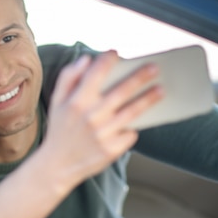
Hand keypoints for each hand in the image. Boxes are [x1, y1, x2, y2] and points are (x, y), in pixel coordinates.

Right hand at [42, 51, 162, 187]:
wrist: (57, 165)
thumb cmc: (59, 129)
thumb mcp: (56, 101)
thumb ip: (68, 77)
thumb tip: (86, 59)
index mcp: (76, 101)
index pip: (96, 74)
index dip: (108, 60)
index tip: (116, 53)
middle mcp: (91, 116)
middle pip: (122, 91)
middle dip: (140, 77)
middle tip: (155, 68)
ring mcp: (103, 134)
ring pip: (132, 112)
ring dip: (149, 99)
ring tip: (161, 90)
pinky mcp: (112, 149)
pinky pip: (130, 133)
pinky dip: (134, 127)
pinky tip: (142, 120)